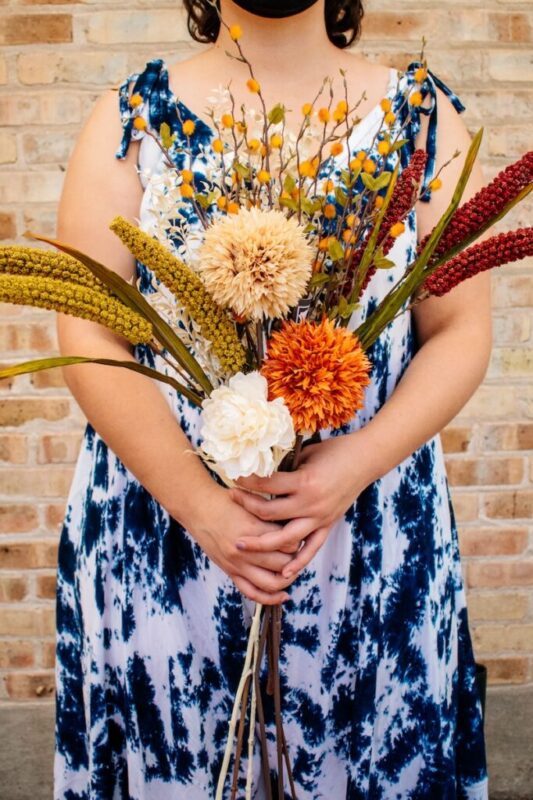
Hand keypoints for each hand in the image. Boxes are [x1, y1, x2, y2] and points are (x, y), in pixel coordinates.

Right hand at [182, 483, 298, 604]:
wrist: (199, 509)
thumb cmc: (226, 502)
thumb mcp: (252, 504)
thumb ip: (271, 517)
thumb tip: (295, 527)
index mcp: (253, 529)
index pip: (289, 542)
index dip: (299, 539)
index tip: (301, 535)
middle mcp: (245, 549)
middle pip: (283, 563)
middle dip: (295, 559)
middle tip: (300, 552)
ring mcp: (237, 563)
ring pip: (272, 582)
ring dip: (287, 579)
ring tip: (292, 572)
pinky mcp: (231, 572)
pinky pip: (252, 592)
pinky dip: (270, 598)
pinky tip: (282, 595)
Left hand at [231, 433, 373, 578]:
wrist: (365, 459)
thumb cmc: (335, 451)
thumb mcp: (306, 454)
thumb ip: (286, 466)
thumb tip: (262, 470)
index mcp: (304, 482)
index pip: (267, 485)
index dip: (248, 481)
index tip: (234, 477)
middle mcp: (310, 504)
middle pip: (269, 513)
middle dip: (246, 506)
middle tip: (230, 499)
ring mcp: (320, 518)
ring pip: (285, 539)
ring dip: (261, 543)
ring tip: (241, 545)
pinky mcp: (328, 525)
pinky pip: (311, 548)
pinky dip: (298, 562)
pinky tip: (283, 572)